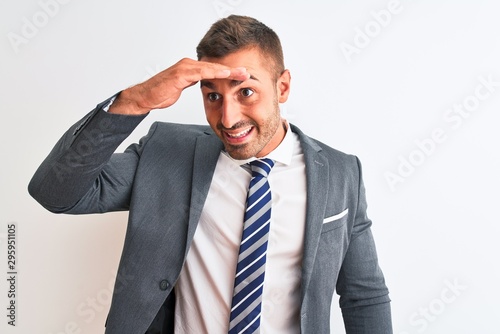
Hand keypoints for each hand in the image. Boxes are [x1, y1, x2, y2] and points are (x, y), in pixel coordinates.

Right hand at [108, 58, 249, 114]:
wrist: (145, 97)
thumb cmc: (161, 93)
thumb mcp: (182, 88)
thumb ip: (194, 83)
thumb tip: (204, 85)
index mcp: (191, 68)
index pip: (214, 70)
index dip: (229, 73)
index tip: (243, 75)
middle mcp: (189, 65)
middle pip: (215, 66)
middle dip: (233, 69)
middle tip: (248, 72)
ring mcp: (184, 68)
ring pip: (211, 67)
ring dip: (228, 70)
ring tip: (242, 72)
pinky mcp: (180, 74)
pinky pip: (200, 72)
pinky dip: (214, 72)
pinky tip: (225, 74)